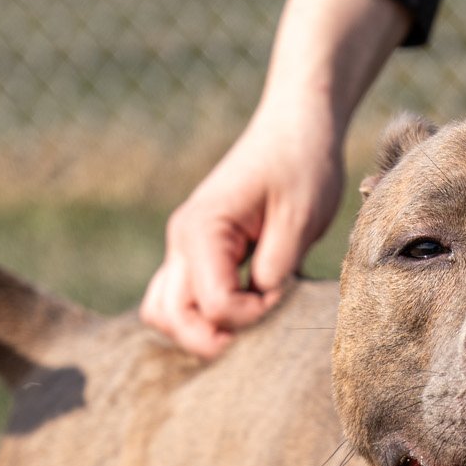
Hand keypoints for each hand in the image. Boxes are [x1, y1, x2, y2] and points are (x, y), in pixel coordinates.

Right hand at [141, 99, 343, 358]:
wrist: (295, 127)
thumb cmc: (302, 166)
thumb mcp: (300, 219)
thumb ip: (276, 269)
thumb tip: (260, 304)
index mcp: (202, 230)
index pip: (214, 305)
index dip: (253, 315)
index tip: (282, 291)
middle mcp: (181, 241)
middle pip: (172, 319)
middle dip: (215, 338)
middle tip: (260, 325)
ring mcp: (183, 249)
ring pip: (163, 314)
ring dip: (200, 331)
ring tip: (246, 319)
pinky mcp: (195, 255)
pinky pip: (178, 300)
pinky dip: (200, 317)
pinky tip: (240, 309)